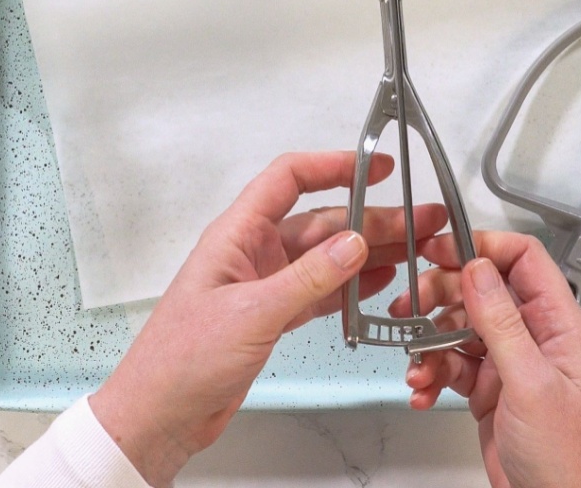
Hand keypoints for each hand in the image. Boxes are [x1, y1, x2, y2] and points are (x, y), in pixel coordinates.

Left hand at [90, 151, 446, 486]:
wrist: (159, 415)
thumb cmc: (181, 360)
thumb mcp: (252, 313)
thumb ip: (309, 278)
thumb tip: (355, 243)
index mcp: (237, 234)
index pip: (289, 179)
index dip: (335, 166)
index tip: (379, 167)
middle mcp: (253, 252)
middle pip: (322, 221)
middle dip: (372, 218)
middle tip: (421, 221)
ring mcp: (265, 284)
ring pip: (327, 257)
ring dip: (369, 252)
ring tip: (414, 251)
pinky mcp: (272, 315)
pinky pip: (320, 291)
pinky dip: (351, 287)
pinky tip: (380, 283)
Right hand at [394, 232, 580, 487]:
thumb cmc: (568, 458)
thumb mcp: (531, 383)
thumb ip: (502, 324)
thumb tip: (478, 269)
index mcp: (557, 323)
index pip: (522, 259)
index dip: (481, 246)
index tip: (439, 250)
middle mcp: (534, 336)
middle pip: (481, 290)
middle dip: (441, 297)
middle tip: (409, 309)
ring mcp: (509, 363)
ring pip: (459, 329)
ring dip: (429, 343)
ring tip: (416, 365)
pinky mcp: (489, 390)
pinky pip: (451, 366)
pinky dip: (431, 375)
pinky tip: (422, 391)